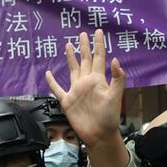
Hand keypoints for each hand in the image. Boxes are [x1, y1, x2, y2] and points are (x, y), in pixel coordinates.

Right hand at [45, 30, 125, 150]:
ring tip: (68, 45)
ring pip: (72, 70)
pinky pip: (57, 89)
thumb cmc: (109, 117)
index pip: (99, 57)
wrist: (99, 134)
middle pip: (85, 60)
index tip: (98, 31)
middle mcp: (86, 82)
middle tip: (82, 34)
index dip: (98, 44)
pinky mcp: (67, 101)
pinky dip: (52, 82)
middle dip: (84, 47)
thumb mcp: (116, 96)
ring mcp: (76, 91)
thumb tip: (115, 59)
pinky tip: (48, 74)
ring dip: (70, 58)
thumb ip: (117, 79)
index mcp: (98, 79)